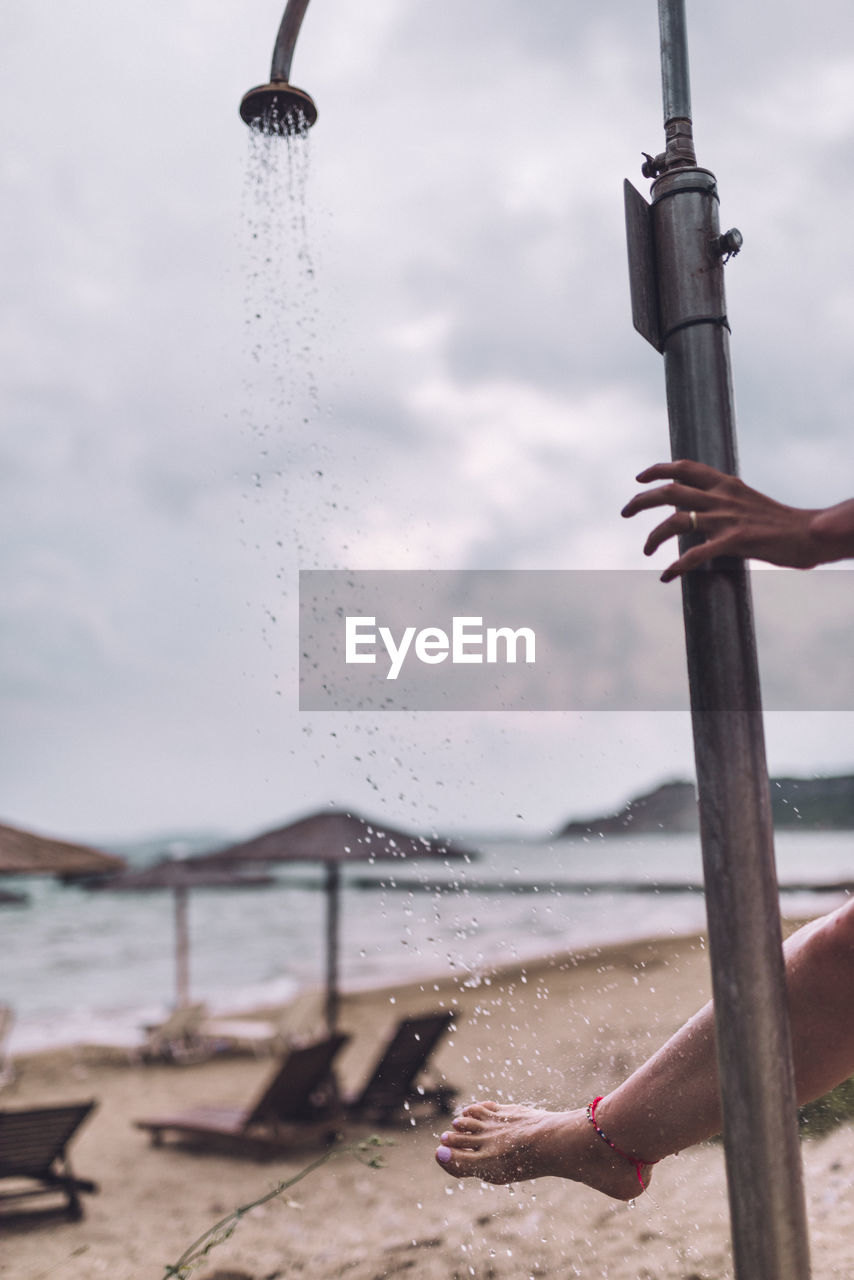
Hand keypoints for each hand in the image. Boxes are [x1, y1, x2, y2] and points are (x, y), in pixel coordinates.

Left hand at [621, 460, 822, 581]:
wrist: (811, 533)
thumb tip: (696, 507)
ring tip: (645, 550)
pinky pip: (696, 554)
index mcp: (726, 483)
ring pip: (676, 520)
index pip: (686, 467)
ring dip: (653, 536)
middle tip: (624, 512)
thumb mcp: (746, 501)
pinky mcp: (735, 541)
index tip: (640, 478)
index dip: (659, 469)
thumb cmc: (779, 522)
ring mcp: (727, 518)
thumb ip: (722, 501)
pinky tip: (667, 576)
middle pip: (670, 491)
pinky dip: (677, 567)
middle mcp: (722, 496)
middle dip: (641, 500)